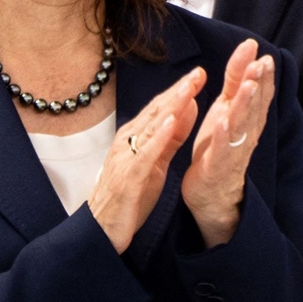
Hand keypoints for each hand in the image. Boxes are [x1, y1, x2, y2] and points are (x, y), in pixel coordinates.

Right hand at [89, 67, 205, 253]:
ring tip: (188, 89)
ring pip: (151, 127)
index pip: (160, 108)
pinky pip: (145, 153)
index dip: (179, 90)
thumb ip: (171, 137)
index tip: (199, 74)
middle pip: (156, 112)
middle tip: (197, 73)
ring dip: (171, 106)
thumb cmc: (130, 194)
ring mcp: (126, 157)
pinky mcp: (128, 177)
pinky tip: (172, 122)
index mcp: (135, 137)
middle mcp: (128, 141)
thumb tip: (187, 107)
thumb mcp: (156, 162)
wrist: (104, 228)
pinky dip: (158, 136)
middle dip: (178, 91)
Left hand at [181, 39, 275, 247]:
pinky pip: (222, 152)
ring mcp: (233, 152)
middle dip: (258, 84)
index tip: (265, 55)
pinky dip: (223, 138)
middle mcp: (245, 134)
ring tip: (248, 86)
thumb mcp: (226, 108)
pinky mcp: (217, 168)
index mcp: (246, 119)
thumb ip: (236, 81)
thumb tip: (250, 50)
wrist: (211, 193)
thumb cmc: (219, 145)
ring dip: (246, 106)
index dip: (262, 75)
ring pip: (242, 126)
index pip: (258, 94)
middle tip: (262, 63)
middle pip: (254, 107)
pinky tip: (222, 123)